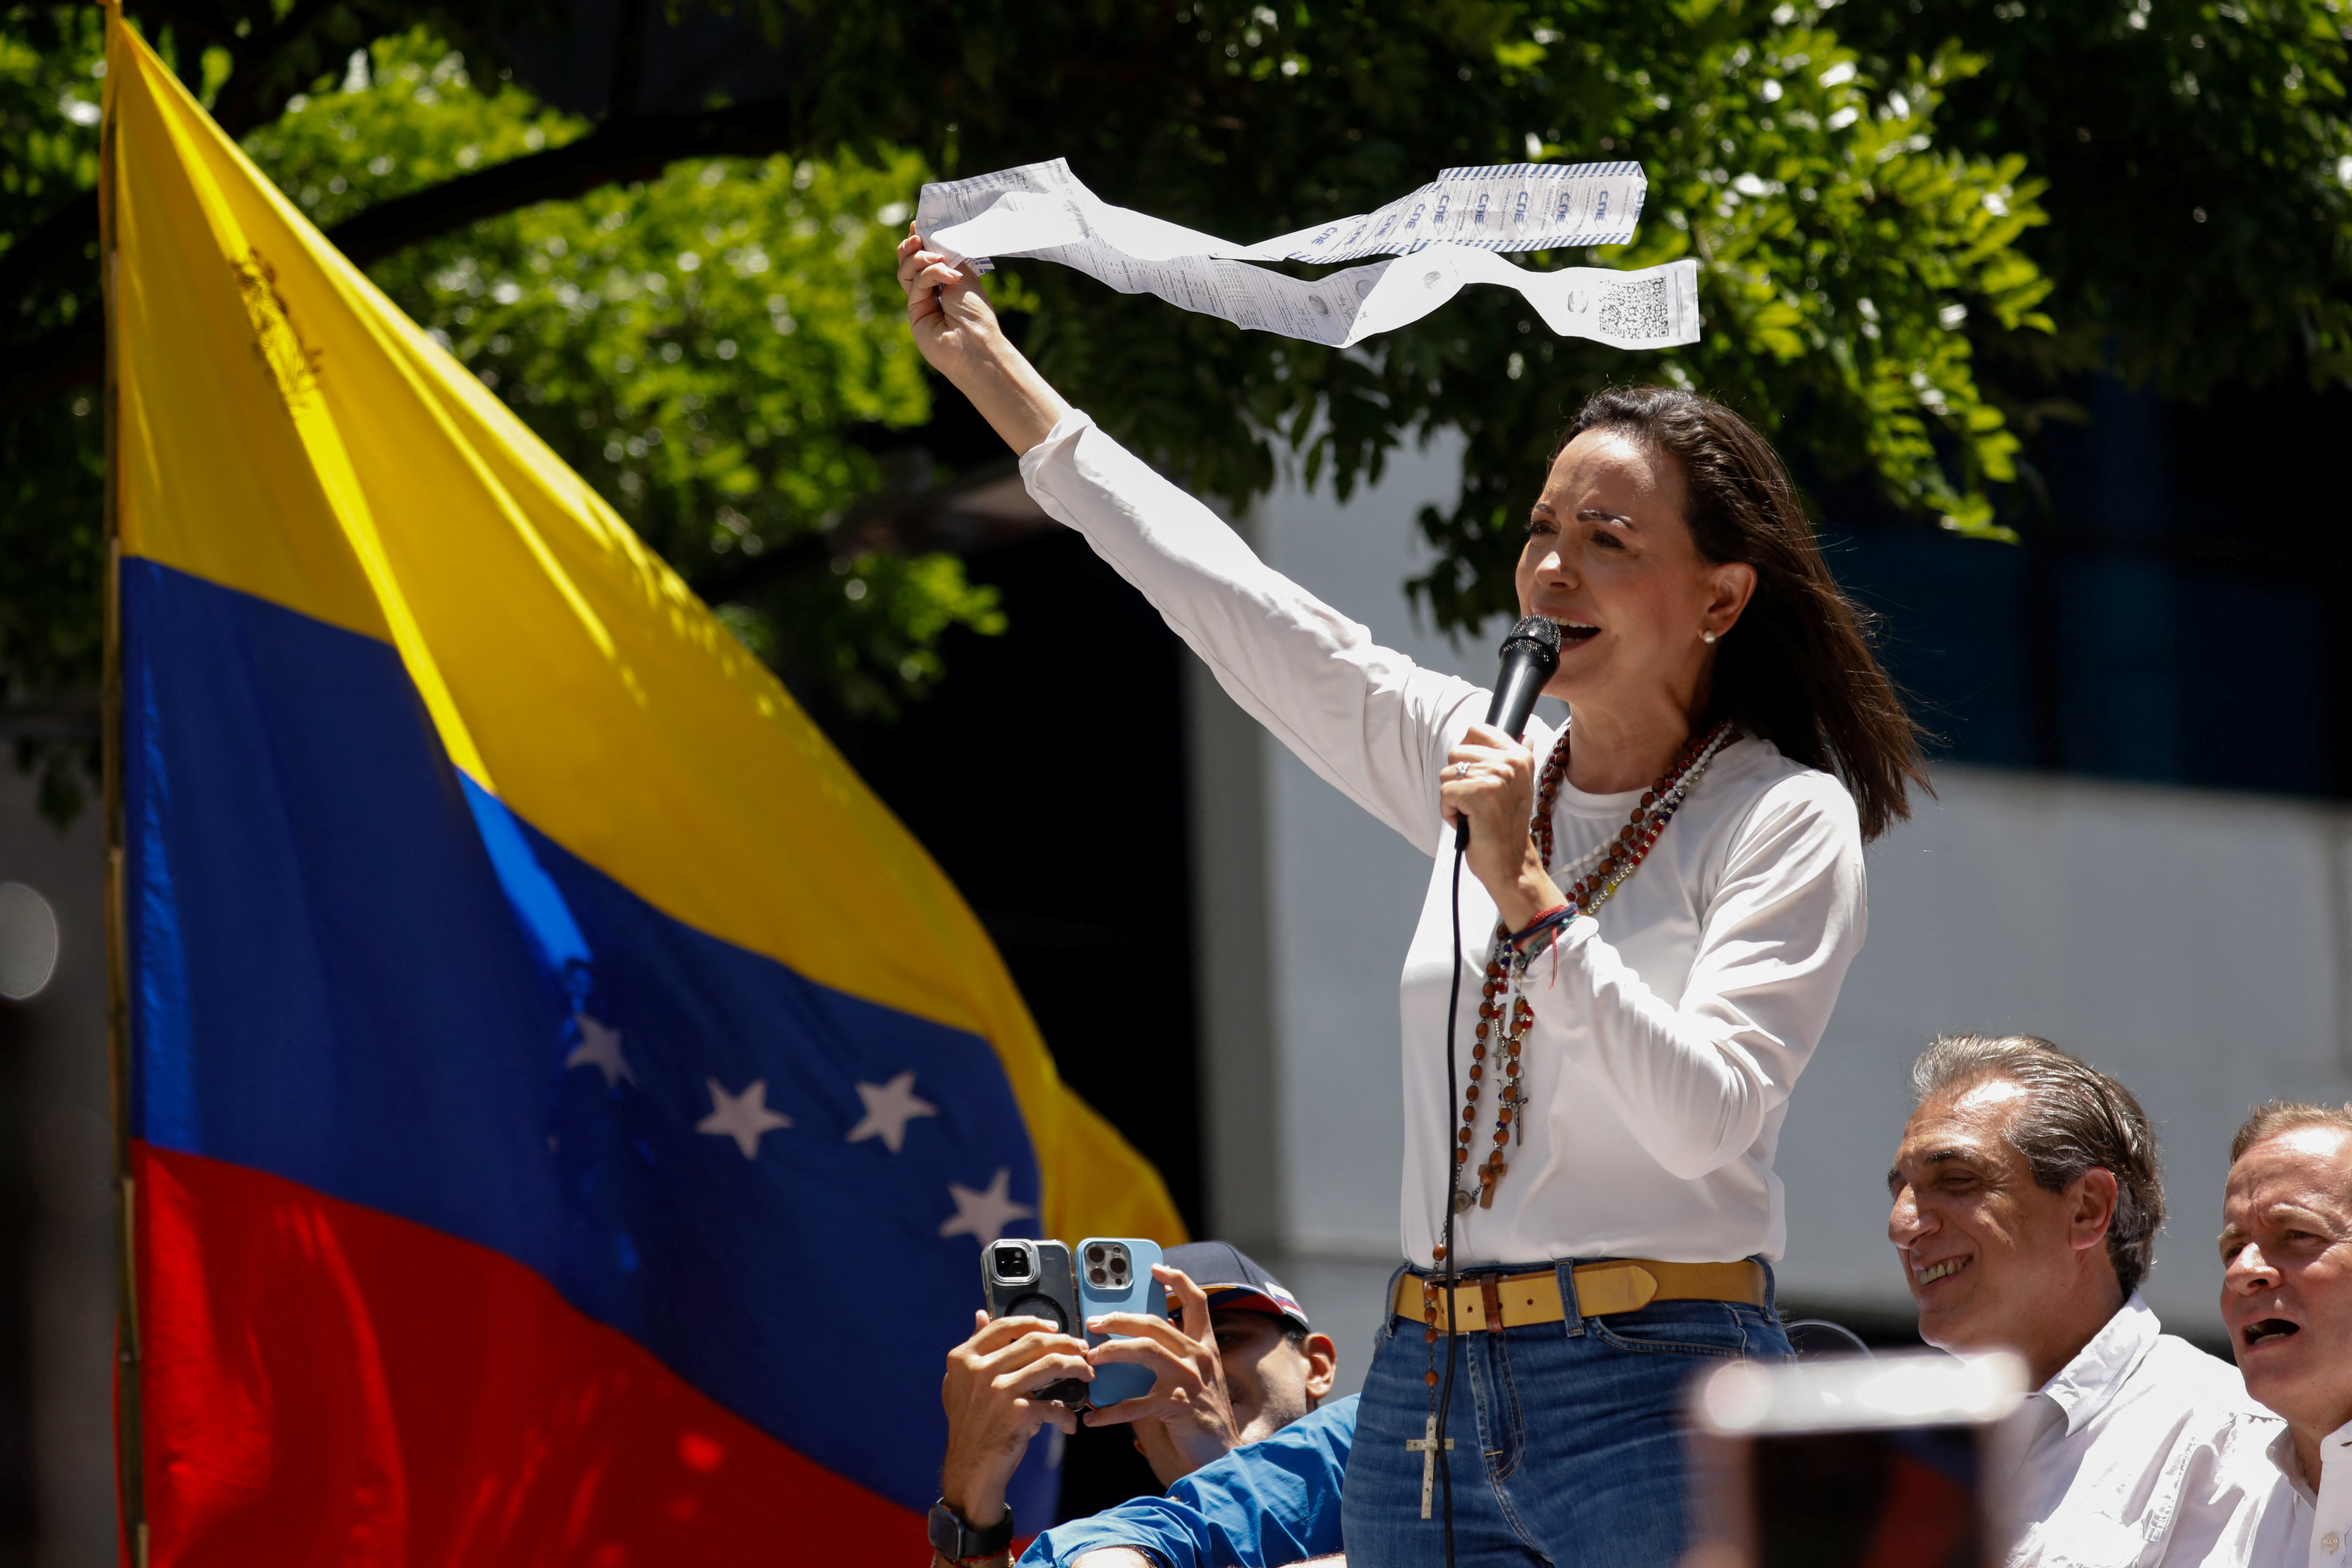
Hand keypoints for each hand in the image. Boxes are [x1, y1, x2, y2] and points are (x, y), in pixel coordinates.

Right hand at [896, 227, 1006, 383]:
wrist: (975, 345)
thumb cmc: (976, 313)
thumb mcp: (965, 275)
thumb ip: (948, 256)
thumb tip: (932, 236)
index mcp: (947, 280)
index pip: (927, 255)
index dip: (921, 239)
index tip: (919, 223)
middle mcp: (932, 290)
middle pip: (909, 262)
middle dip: (912, 246)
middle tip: (917, 235)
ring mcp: (921, 301)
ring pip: (906, 271)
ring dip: (919, 259)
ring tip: (937, 259)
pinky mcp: (914, 311)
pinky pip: (915, 284)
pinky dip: (930, 275)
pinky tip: (948, 276)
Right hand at [939, 1310, 1089, 1528]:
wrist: (970, 1469)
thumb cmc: (970, 1425)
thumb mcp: (960, 1383)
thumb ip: (974, 1349)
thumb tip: (980, 1315)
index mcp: (965, 1358)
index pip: (1005, 1326)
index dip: (1034, 1323)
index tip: (1055, 1329)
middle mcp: (980, 1371)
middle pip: (1034, 1341)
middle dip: (1065, 1342)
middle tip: (1082, 1350)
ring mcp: (1000, 1391)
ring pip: (1051, 1364)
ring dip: (1077, 1366)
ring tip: (1088, 1373)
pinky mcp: (1019, 1413)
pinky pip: (1054, 1404)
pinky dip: (1067, 1415)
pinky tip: (1070, 1423)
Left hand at [1080, 1267, 1242, 1480]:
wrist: (1223, 1459)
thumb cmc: (1201, 1421)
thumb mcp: (1189, 1382)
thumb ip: (1164, 1364)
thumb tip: (1126, 1352)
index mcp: (1204, 1348)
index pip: (1197, 1301)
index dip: (1176, 1279)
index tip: (1155, 1267)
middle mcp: (1199, 1357)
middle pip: (1155, 1322)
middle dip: (1119, 1317)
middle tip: (1094, 1322)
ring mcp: (1191, 1379)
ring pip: (1146, 1350)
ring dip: (1113, 1351)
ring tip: (1091, 1358)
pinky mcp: (1179, 1404)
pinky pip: (1137, 1403)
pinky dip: (1111, 1411)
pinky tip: (1095, 1418)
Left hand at [1441, 723, 1563, 929]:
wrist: (1511, 863)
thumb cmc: (1507, 827)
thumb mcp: (1519, 788)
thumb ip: (1518, 759)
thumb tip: (1524, 736)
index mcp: (1519, 756)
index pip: (1476, 730)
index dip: (1466, 754)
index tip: (1475, 778)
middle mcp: (1509, 762)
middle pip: (1456, 752)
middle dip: (1457, 781)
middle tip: (1476, 803)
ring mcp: (1494, 777)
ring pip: (1447, 773)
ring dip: (1453, 799)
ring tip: (1473, 814)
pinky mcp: (1477, 794)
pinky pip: (1444, 793)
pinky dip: (1449, 812)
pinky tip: (1468, 822)